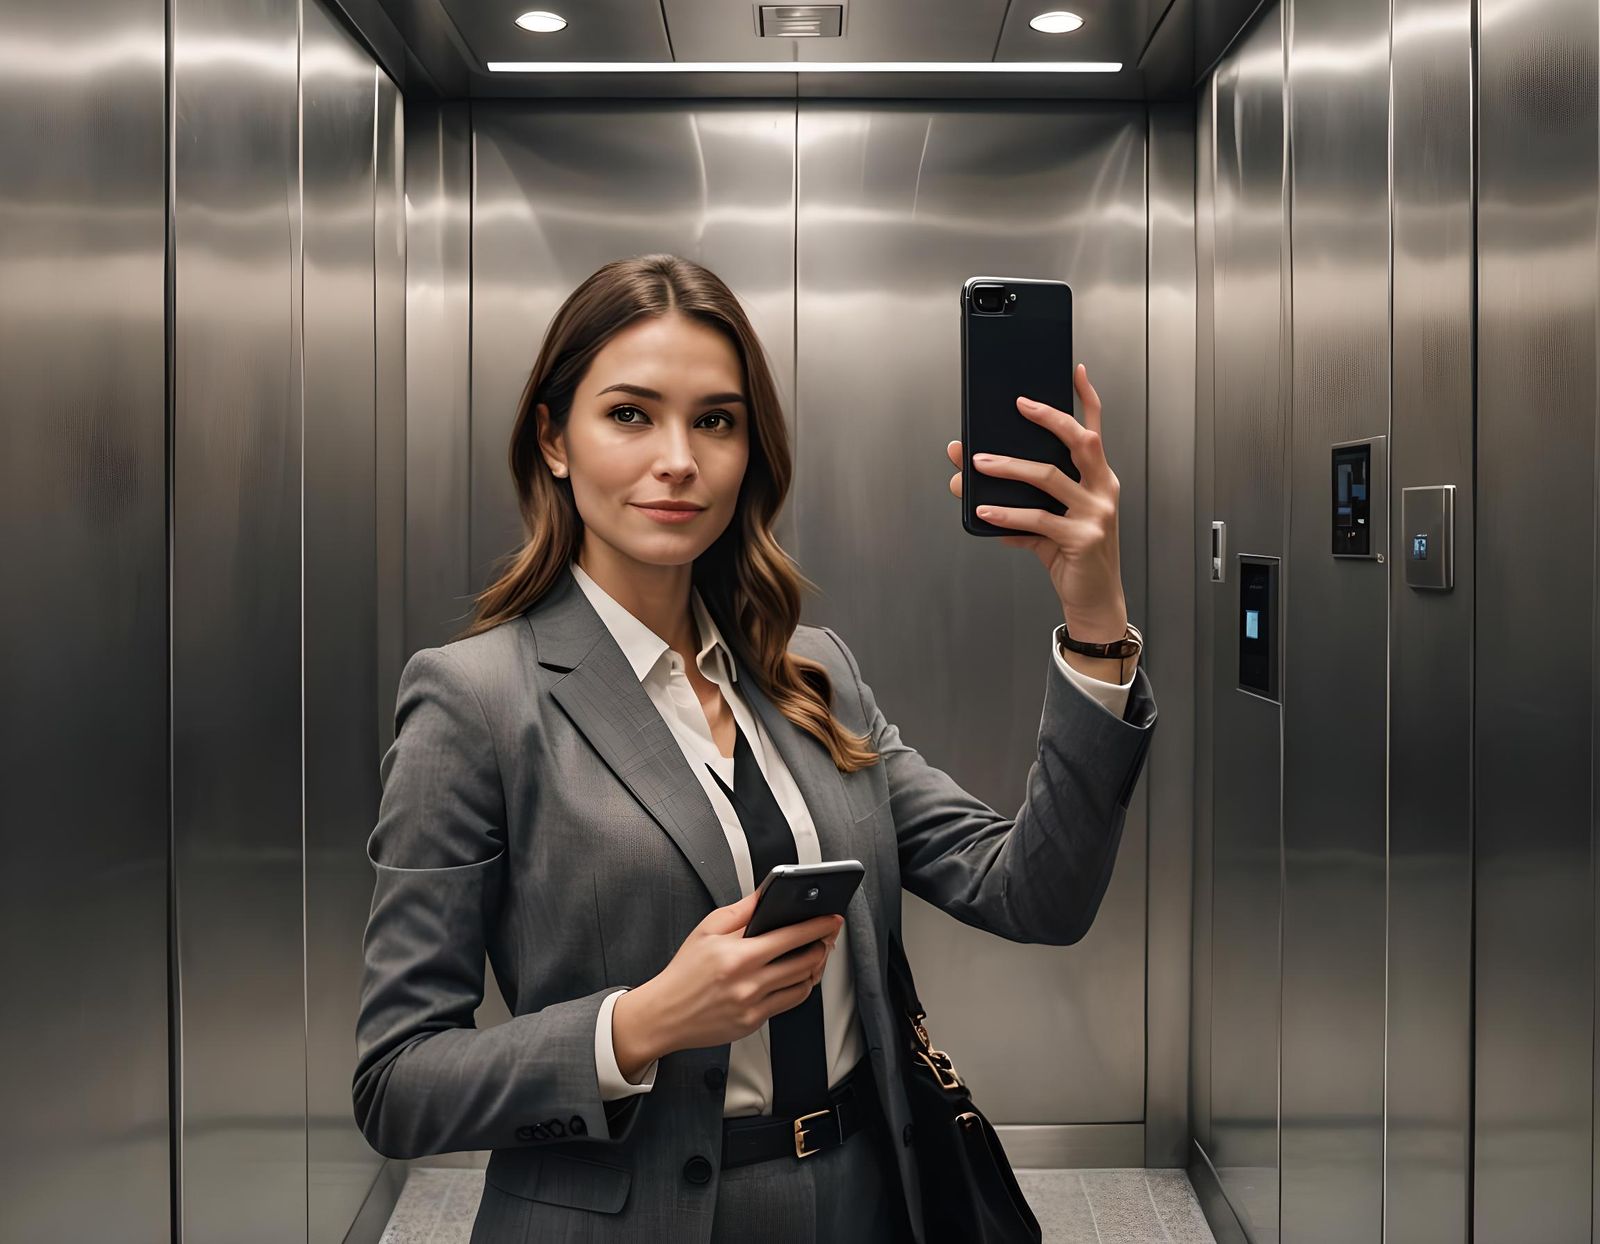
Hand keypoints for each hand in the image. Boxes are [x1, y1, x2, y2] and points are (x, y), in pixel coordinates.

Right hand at [617, 890, 842, 1066]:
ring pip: (802, 985)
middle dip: (823, 945)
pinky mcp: (753, 1022)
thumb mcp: (707, 929)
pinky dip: (800, 987)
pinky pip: (789, 1003)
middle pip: (805, 962)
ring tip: (816, 955)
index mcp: (738, 954)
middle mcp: (749, 982)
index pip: (791, 936)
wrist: (665, 1013)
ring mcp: (753, 1005)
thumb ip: (741, 910)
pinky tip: (798, 976)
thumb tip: (767, 894)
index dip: (817, 926)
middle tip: (828, 936)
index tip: (831, 919)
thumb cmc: (684, 972)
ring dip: (815, 967)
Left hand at [947, 363, 1128, 642]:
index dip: (1087, 399)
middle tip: (1019, 405)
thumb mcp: (1045, 523)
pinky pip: (1038, 519)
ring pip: (1048, 476)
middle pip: (1080, 441)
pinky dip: (1006, 514)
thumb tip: (965, 474)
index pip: (1095, 430)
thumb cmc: (1071, 557)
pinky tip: (984, 511)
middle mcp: (1103, 490)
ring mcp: (1096, 514)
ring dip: (1009, 466)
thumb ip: (1013, 497)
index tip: (1076, 370)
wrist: (1093, 601)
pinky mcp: (1082, 539)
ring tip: (978, 462)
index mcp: (1098, 479)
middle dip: (1049, 417)